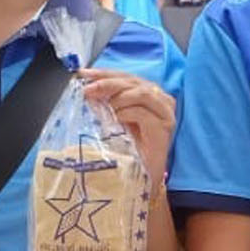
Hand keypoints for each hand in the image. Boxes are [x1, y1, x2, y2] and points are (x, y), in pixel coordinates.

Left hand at [79, 69, 175, 183]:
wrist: (144, 177)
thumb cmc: (131, 149)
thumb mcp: (115, 119)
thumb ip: (107, 103)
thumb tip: (88, 89)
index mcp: (150, 94)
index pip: (126, 76)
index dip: (104, 73)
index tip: (83, 74)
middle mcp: (161, 100)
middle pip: (133, 81)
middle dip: (107, 83)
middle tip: (88, 90)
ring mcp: (165, 113)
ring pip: (141, 92)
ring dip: (118, 98)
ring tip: (105, 109)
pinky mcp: (164, 128)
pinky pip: (142, 112)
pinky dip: (125, 113)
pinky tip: (116, 120)